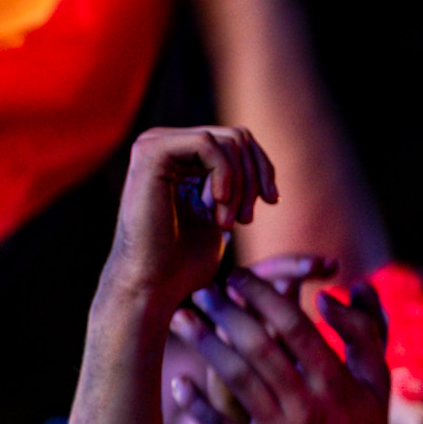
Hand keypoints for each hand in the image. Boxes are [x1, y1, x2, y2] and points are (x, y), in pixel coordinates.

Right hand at [101, 126, 276, 314]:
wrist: (152, 287)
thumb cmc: (183, 263)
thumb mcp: (221, 215)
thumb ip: (234, 186)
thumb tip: (262, 166)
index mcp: (178, 156)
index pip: (238, 140)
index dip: (262, 169)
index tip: (272, 202)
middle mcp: (163, 143)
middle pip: (237, 136)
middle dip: (255, 177)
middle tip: (248, 219)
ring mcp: (153, 144)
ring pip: (228, 140)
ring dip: (241, 185)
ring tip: (229, 223)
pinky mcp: (150, 153)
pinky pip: (207, 144)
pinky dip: (225, 176)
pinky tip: (218, 210)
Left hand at [167, 257, 406, 423]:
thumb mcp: (378, 382)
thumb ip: (365, 331)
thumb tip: (339, 291)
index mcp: (336, 381)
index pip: (294, 326)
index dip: (262, 296)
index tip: (237, 278)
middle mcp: (308, 406)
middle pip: (259, 347)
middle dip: (226, 312)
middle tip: (202, 292)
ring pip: (237, 380)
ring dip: (205, 345)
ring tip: (182, 320)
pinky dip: (195, 405)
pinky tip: (177, 381)